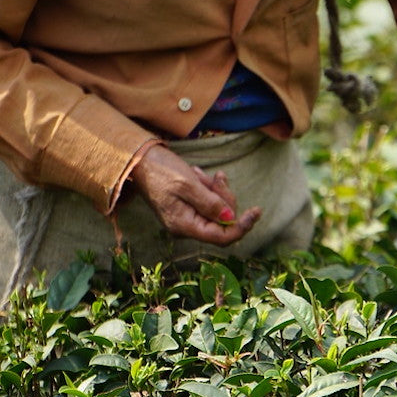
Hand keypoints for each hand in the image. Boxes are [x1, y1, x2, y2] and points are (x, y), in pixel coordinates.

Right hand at [130, 144, 260, 245]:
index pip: (222, 237)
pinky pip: (209, 201)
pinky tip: (199, 175)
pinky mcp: (188, 208)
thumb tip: (231, 219)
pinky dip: (209, 187)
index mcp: (185, 226)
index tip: (256, 210)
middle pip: (223, 222)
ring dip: (216, 190)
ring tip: (202, 175)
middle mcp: (187, 227)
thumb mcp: (188, 184)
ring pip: (218, 209)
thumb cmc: (161, 170)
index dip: (242, 226)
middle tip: (218, 178)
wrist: (140, 159)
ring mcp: (188, 218)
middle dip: (225, 198)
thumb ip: (210, 203)